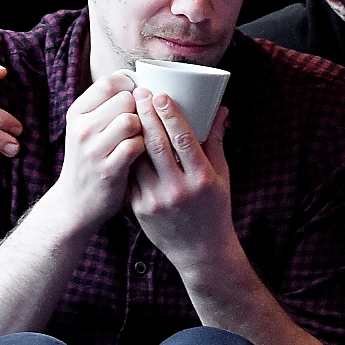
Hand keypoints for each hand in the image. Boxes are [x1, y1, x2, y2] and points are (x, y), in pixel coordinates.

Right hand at [48, 69, 144, 226]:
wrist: (76, 203)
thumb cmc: (90, 161)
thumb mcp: (87, 129)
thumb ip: (106, 107)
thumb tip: (139, 83)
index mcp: (77, 113)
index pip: (109, 82)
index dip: (129, 87)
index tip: (135, 100)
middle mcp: (82, 128)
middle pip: (125, 99)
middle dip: (139, 109)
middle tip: (140, 125)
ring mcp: (93, 149)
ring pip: (131, 120)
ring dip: (143, 129)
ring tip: (140, 139)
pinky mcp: (108, 169)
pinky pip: (136, 145)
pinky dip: (143, 148)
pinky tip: (140, 155)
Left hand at [126, 91, 237, 276]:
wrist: (200, 251)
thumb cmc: (214, 209)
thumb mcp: (222, 175)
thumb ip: (217, 141)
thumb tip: (221, 109)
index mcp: (202, 178)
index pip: (183, 139)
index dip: (170, 114)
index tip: (161, 94)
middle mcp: (178, 189)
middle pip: (157, 144)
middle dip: (146, 115)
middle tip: (139, 92)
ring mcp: (156, 200)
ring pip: (138, 158)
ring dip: (131, 131)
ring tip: (127, 109)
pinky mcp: (140, 209)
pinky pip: (130, 176)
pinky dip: (126, 155)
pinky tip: (122, 137)